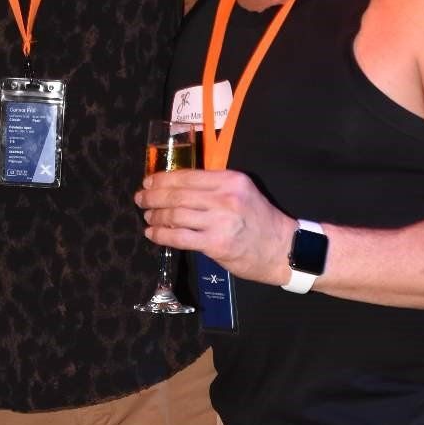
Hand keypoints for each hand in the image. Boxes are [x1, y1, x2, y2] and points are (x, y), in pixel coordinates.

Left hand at [135, 168, 294, 285]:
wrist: (283, 249)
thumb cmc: (261, 220)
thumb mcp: (242, 192)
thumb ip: (214, 188)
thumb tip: (178, 187)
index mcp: (231, 180)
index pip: (188, 175)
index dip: (162, 179)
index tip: (148, 182)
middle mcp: (225, 197)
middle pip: (178, 194)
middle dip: (153, 196)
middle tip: (140, 199)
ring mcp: (221, 221)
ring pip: (175, 215)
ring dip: (156, 216)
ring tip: (147, 217)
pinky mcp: (216, 244)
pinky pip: (180, 237)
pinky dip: (161, 235)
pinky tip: (153, 233)